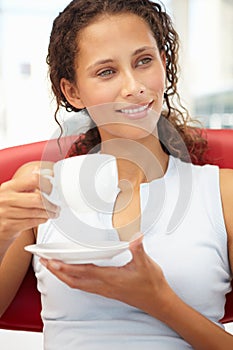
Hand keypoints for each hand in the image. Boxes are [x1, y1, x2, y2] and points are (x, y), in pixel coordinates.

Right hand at [0, 171, 57, 240]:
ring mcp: (6, 213)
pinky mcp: (8, 226)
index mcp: (8, 187)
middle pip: (37, 199)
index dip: (46, 184)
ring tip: (53, 213)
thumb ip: (29, 183)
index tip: (52, 189)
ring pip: (36, 212)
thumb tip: (47, 172)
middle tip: (56, 206)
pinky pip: (32, 222)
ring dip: (49, 213)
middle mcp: (5, 199)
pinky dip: (42, 220)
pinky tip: (44, 218)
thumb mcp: (14, 192)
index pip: (32, 180)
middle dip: (50, 204)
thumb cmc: (8, 207)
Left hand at [40, 236, 169, 318]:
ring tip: (52, 266)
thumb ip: (138, 249)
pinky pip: (83, 286)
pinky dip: (72, 279)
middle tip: (43, 261)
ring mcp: (104, 290)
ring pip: (76, 284)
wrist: (157, 301)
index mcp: (110, 278)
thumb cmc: (151, 284)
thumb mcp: (146, 264)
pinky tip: (71, 274)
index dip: (65, 267)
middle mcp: (103, 286)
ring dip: (62, 276)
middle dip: (56, 271)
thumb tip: (136, 236)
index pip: (82, 272)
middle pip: (73, 280)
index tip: (52, 260)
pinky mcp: (106, 291)